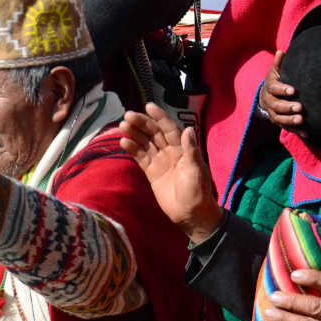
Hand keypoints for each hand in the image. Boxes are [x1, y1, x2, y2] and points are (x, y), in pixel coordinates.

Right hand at [119, 102, 222, 243]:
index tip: (148, 106)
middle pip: (154, 133)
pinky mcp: (151, 172)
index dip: (159, 117)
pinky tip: (123, 142)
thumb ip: (191, 151)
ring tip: (122, 126)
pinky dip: (132, 149)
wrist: (190, 214)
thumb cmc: (198, 192)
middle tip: (128, 116)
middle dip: (142, 124)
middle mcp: (170, 151)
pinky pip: (140, 158)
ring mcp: (160, 161)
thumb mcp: (197, 171)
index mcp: (183, 148)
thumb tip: (188, 130)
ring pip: (145, 143)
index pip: (169, 129)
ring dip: (134, 134)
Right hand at [258, 51, 306, 135]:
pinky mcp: (279, 121)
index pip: (274, 89)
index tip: (293, 91)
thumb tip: (281, 51)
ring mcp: (273, 113)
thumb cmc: (276, 80)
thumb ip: (279, 64)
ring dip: (290, 120)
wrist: (266, 95)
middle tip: (299, 108)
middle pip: (276, 106)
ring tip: (301, 120)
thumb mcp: (276, 71)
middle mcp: (269, 102)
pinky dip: (296, 131)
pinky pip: (286, 127)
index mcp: (269, 88)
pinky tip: (307, 132)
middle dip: (287, 107)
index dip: (283, 90)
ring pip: (279, 119)